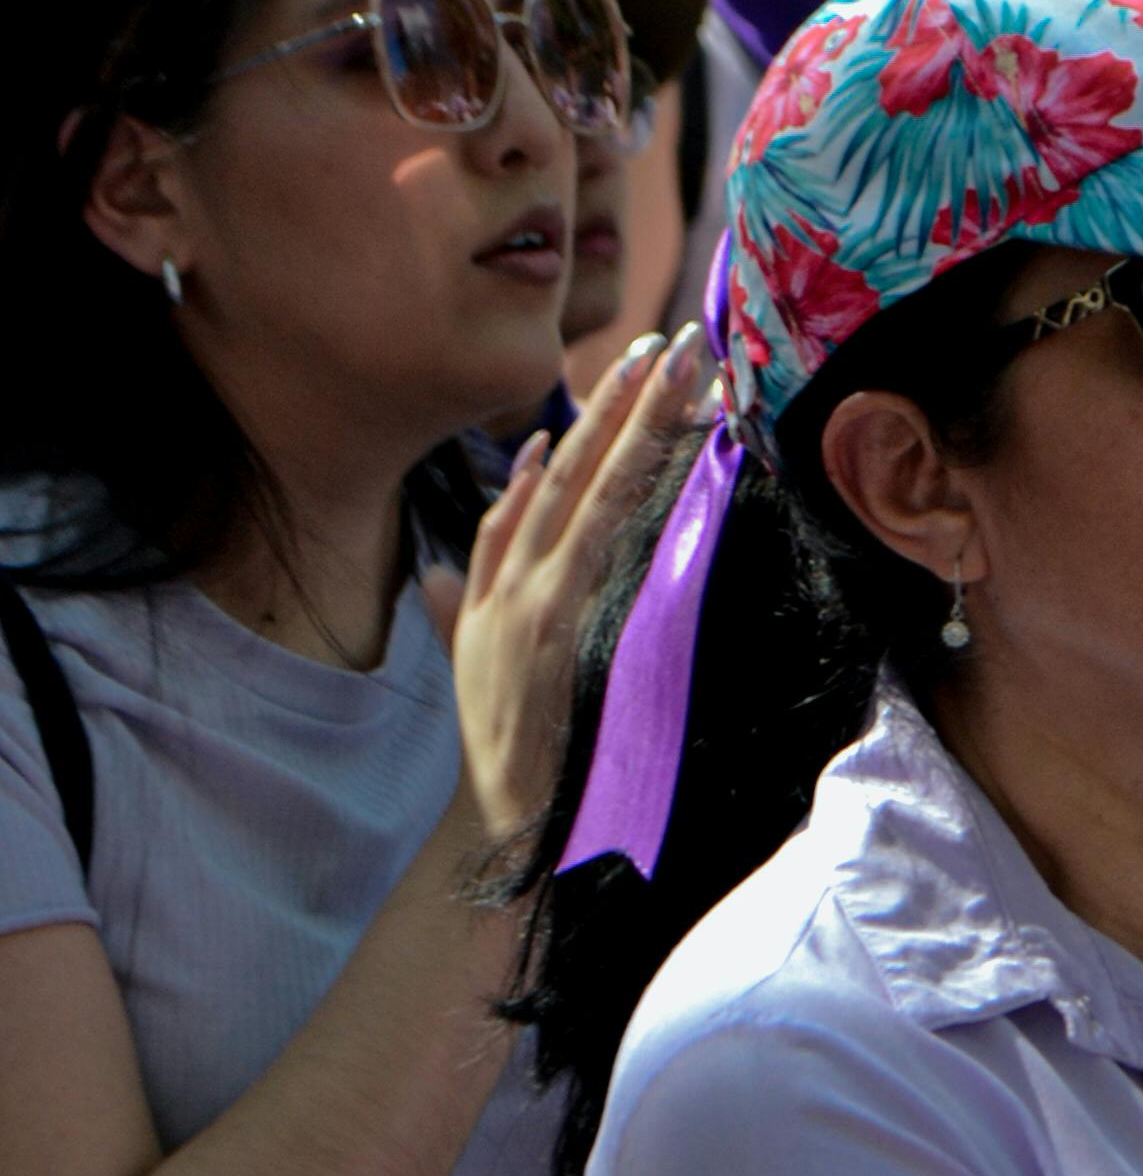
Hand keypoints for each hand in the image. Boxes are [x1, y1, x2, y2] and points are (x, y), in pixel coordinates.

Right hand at [445, 328, 711, 848]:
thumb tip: (435, 577)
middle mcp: (507, 590)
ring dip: (632, 423)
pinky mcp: (554, 628)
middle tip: (661, 345)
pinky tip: (645, 447)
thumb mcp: (475, 683)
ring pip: (586, 492)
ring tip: (674, 368)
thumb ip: (455, 621)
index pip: (528, 499)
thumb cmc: (513, 763)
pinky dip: (611, 493)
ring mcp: (530, 604)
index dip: (564, 438)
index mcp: (492, 599)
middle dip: (612, 404)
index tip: (604, 383)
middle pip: (563, 475)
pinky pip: (594, 542)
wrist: (512, 830)